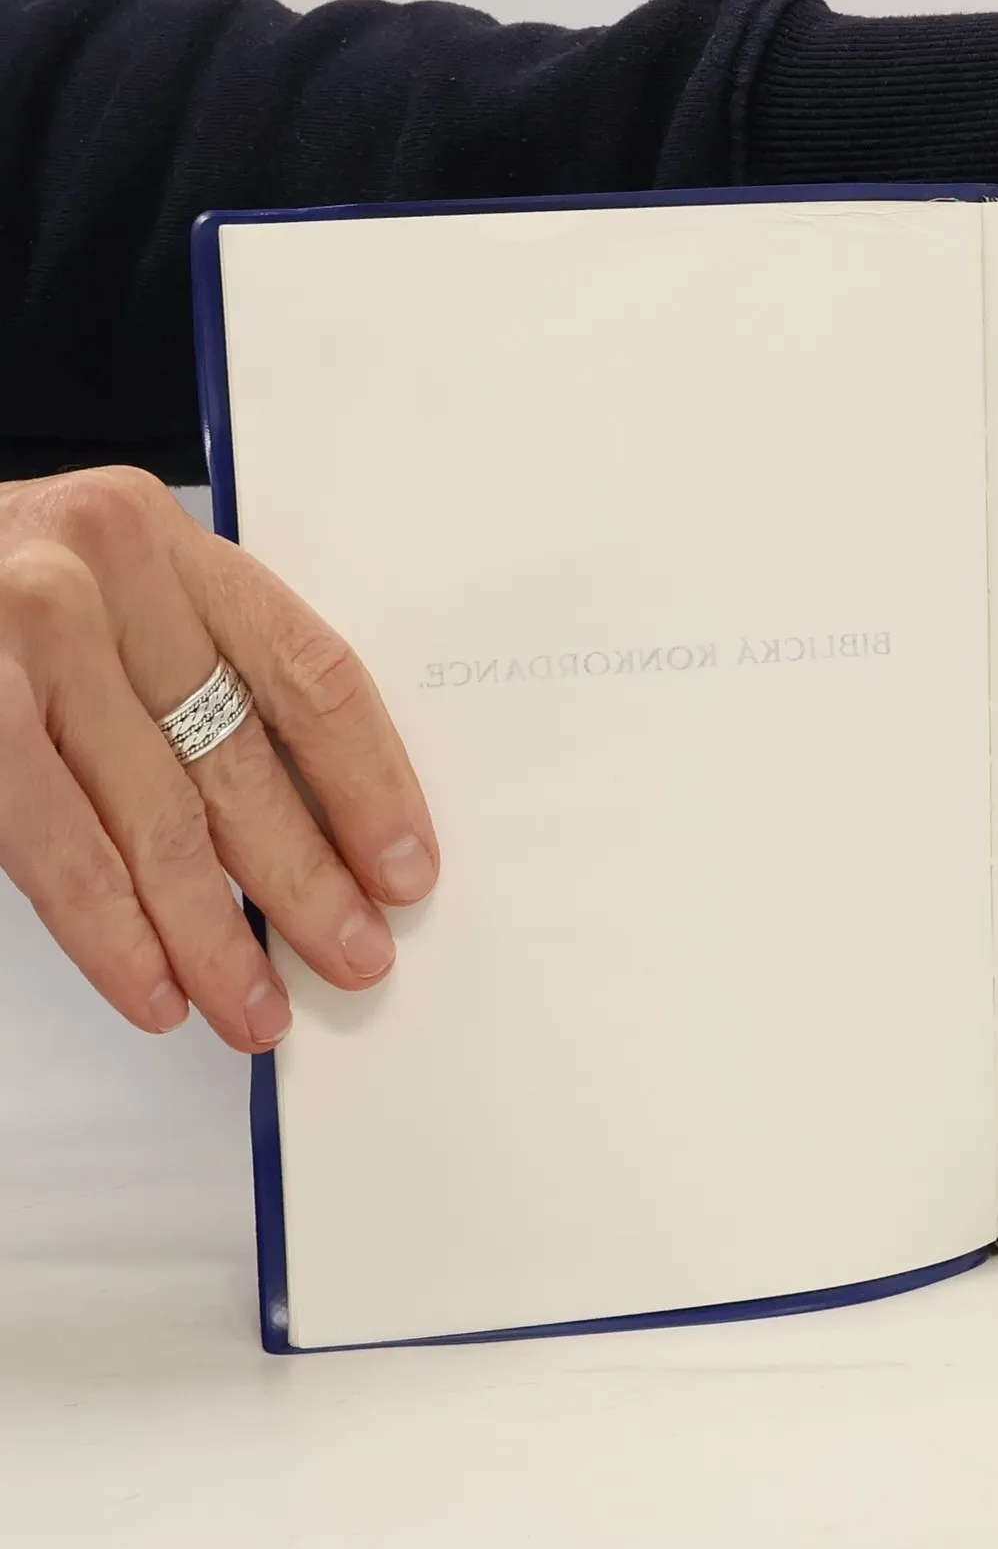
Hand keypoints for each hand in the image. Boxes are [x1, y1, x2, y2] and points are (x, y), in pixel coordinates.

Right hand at [0, 467, 437, 1051]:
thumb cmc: (1, 588)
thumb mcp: (115, 590)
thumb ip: (200, 670)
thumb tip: (316, 826)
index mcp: (170, 542)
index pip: (309, 675)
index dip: (370, 784)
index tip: (406, 868)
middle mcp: (101, 577)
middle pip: (241, 759)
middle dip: (307, 880)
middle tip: (356, 957)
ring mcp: (25, 644)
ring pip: (155, 820)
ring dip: (215, 935)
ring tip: (259, 1007)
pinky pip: (58, 847)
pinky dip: (113, 934)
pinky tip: (157, 991)